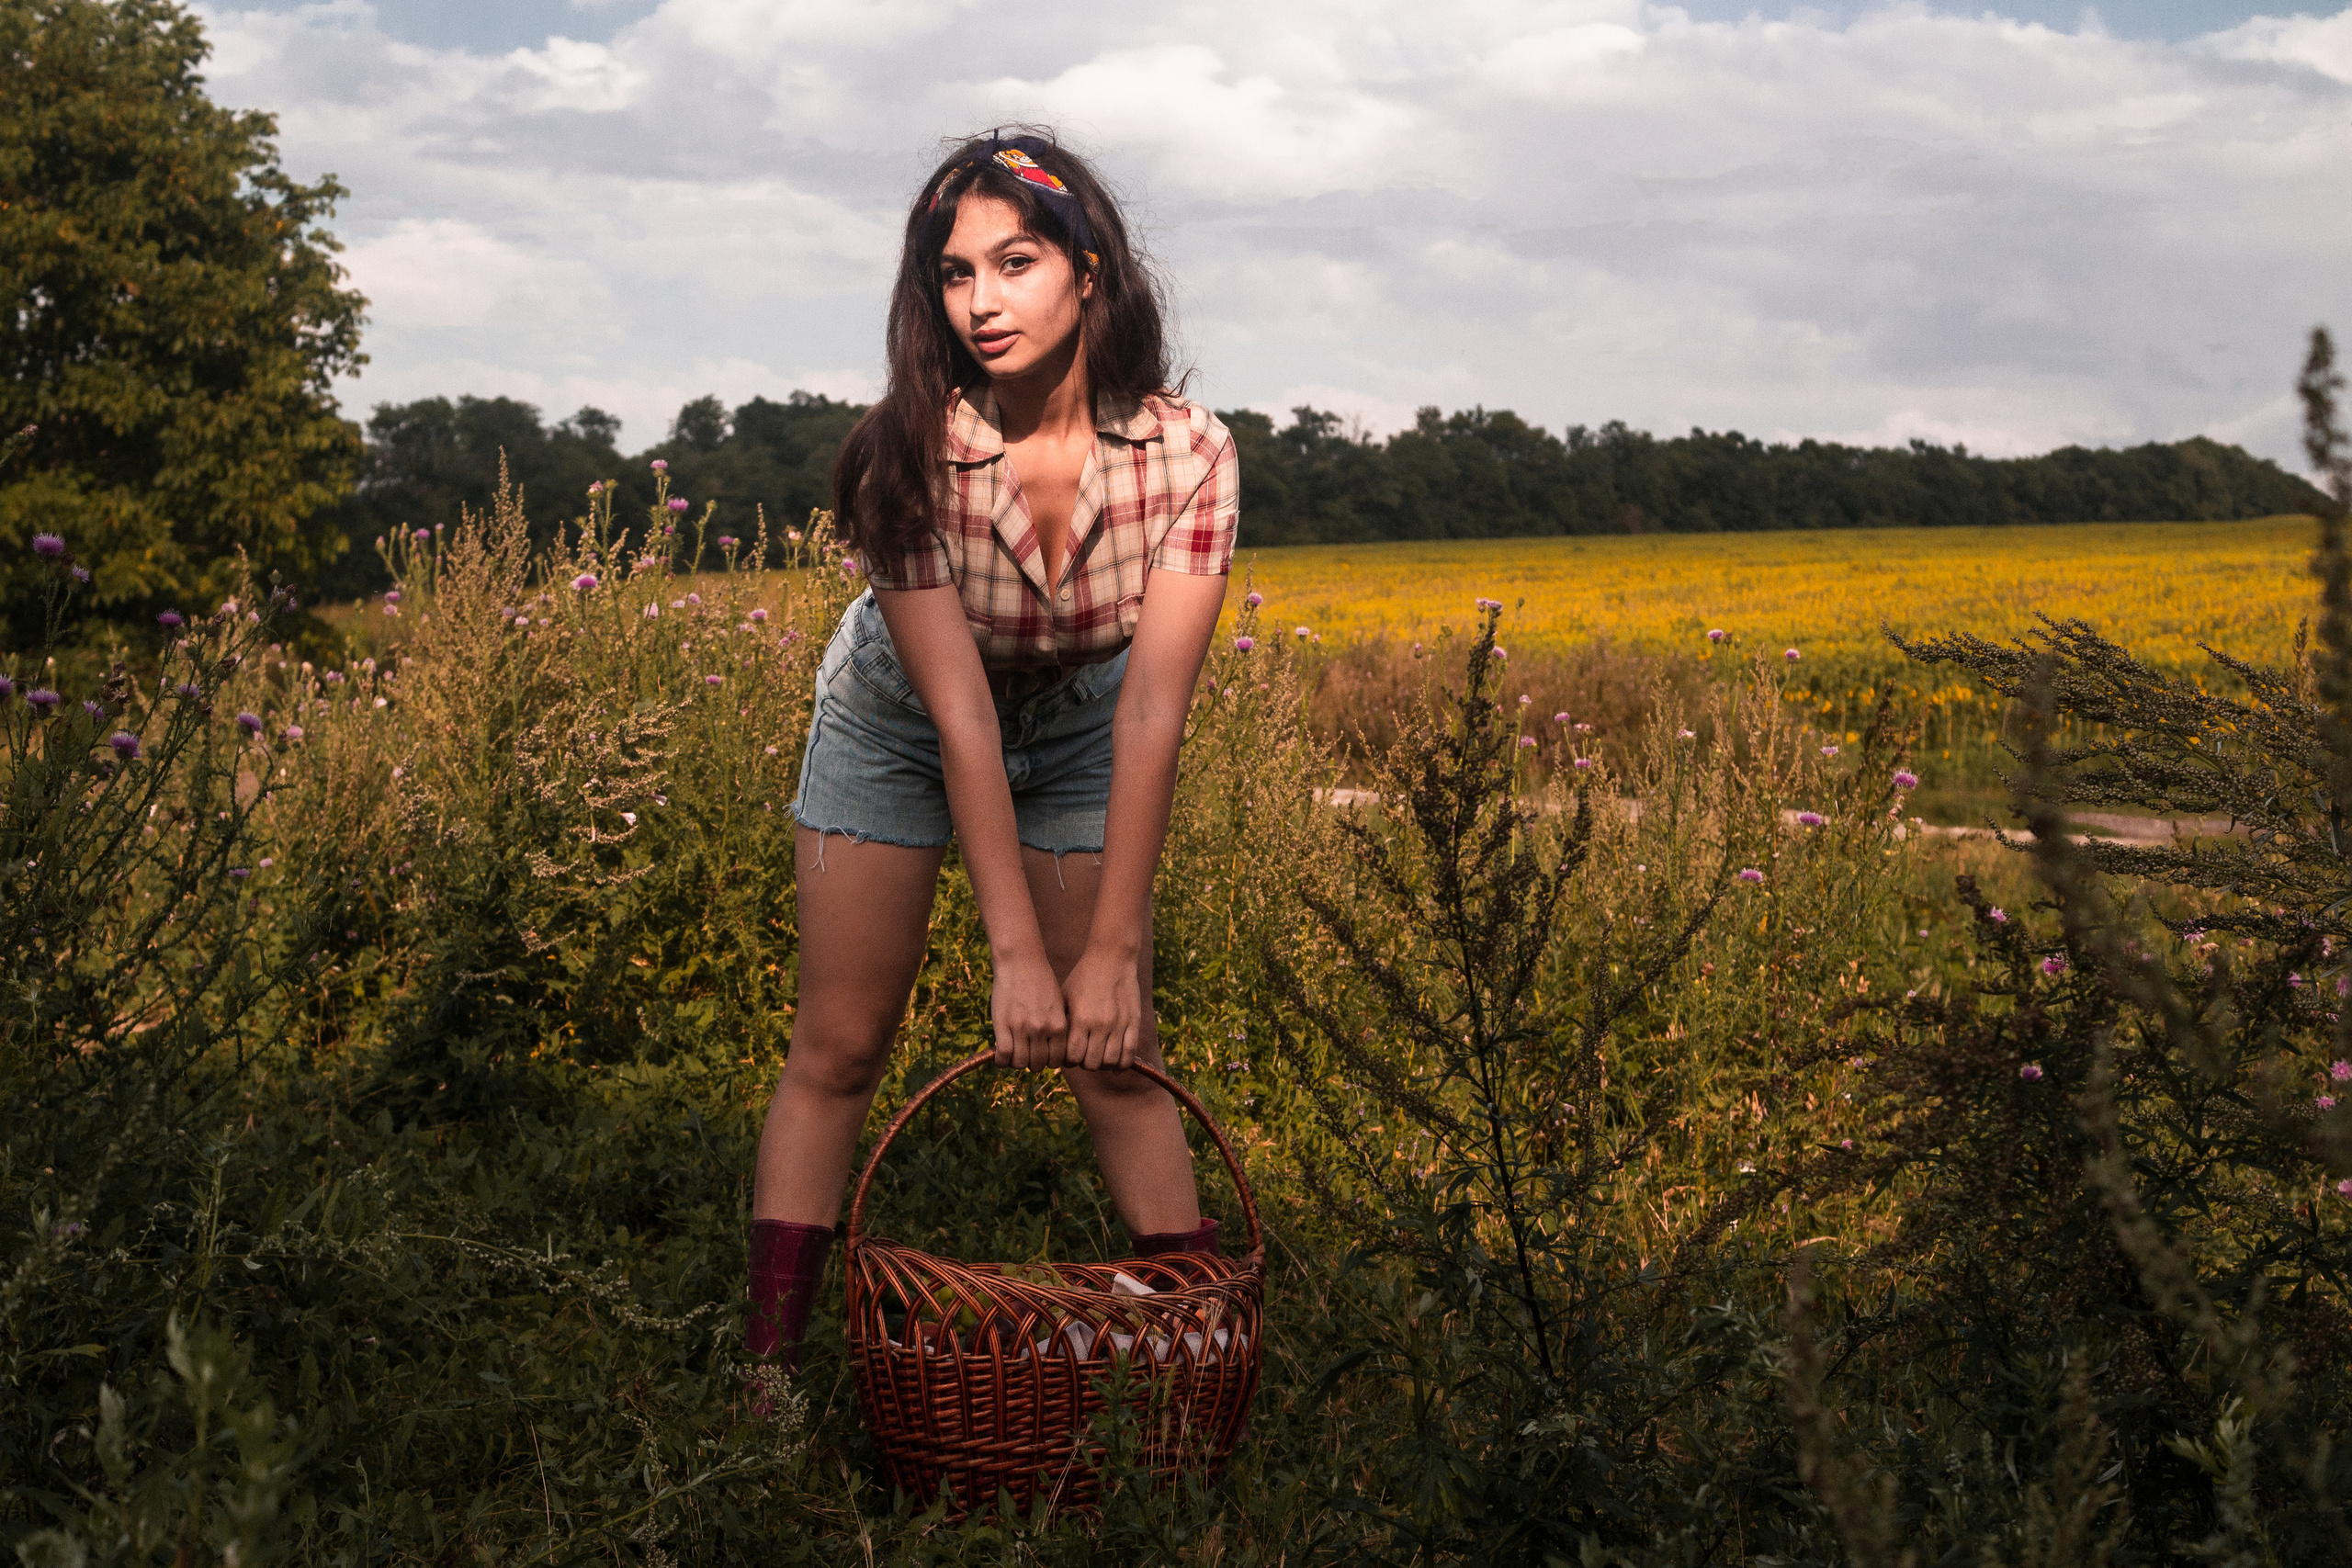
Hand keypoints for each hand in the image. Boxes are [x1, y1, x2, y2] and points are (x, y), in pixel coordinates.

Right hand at [992, 951, 1068, 1067]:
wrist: (1020, 961)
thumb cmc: (1040, 981)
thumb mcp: (1057, 1005)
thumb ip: (1056, 1027)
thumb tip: (1052, 1051)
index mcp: (1059, 1026)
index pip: (1056, 1061)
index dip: (1047, 1062)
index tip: (1041, 1057)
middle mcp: (1042, 1029)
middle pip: (1038, 1065)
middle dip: (1032, 1063)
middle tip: (1025, 1054)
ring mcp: (1022, 1028)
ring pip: (1020, 1063)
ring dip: (1016, 1062)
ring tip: (1013, 1053)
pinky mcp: (1003, 1025)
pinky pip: (1003, 1056)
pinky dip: (1001, 1061)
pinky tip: (1000, 1056)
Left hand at [1062, 945, 1141, 1071]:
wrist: (1111, 958)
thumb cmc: (1083, 977)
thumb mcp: (1065, 996)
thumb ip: (1062, 1022)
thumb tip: (1055, 1045)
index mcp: (1080, 1018)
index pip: (1073, 1057)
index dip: (1069, 1061)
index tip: (1069, 1055)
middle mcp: (1100, 1024)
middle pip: (1092, 1063)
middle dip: (1085, 1063)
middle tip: (1084, 1056)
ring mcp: (1119, 1024)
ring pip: (1111, 1061)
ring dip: (1103, 1064)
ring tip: (1099, 1056)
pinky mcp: (1133, 1022)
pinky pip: (1130, 1053)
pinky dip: (1122, 1063)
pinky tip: (1116, 1062)